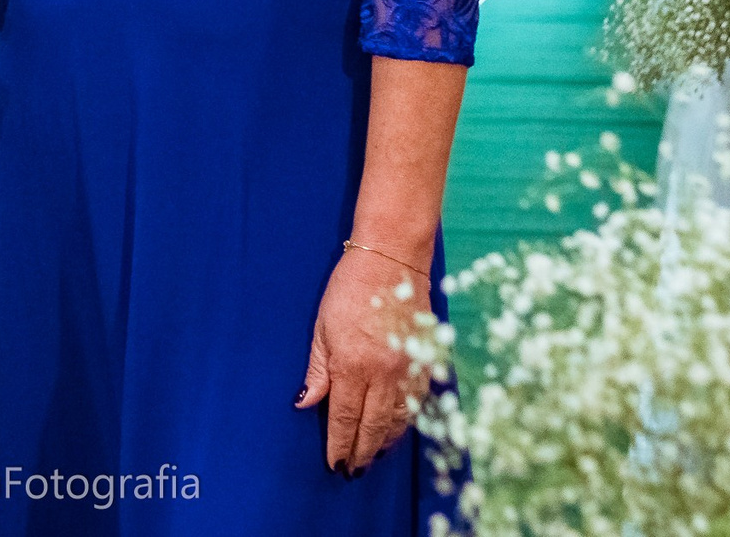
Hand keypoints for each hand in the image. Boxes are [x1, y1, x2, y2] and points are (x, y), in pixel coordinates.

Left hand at [299, 246, 432, 472]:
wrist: (393, 258)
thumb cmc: (351, 288)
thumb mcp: (322, 327)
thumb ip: (317, 369)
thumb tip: (305, 403)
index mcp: (352, 365)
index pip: (345, 418)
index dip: (339, 444)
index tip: (335, 464)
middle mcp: (383, 373)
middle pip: (373, 426)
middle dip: (362, 451)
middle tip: (354, 471)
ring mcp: (407, 368)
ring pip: (397, 419)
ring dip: (384, 441)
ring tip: (374, 455)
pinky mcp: (424, 360)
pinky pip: (415, 402)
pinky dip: (404, 421)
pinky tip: (395, 428)